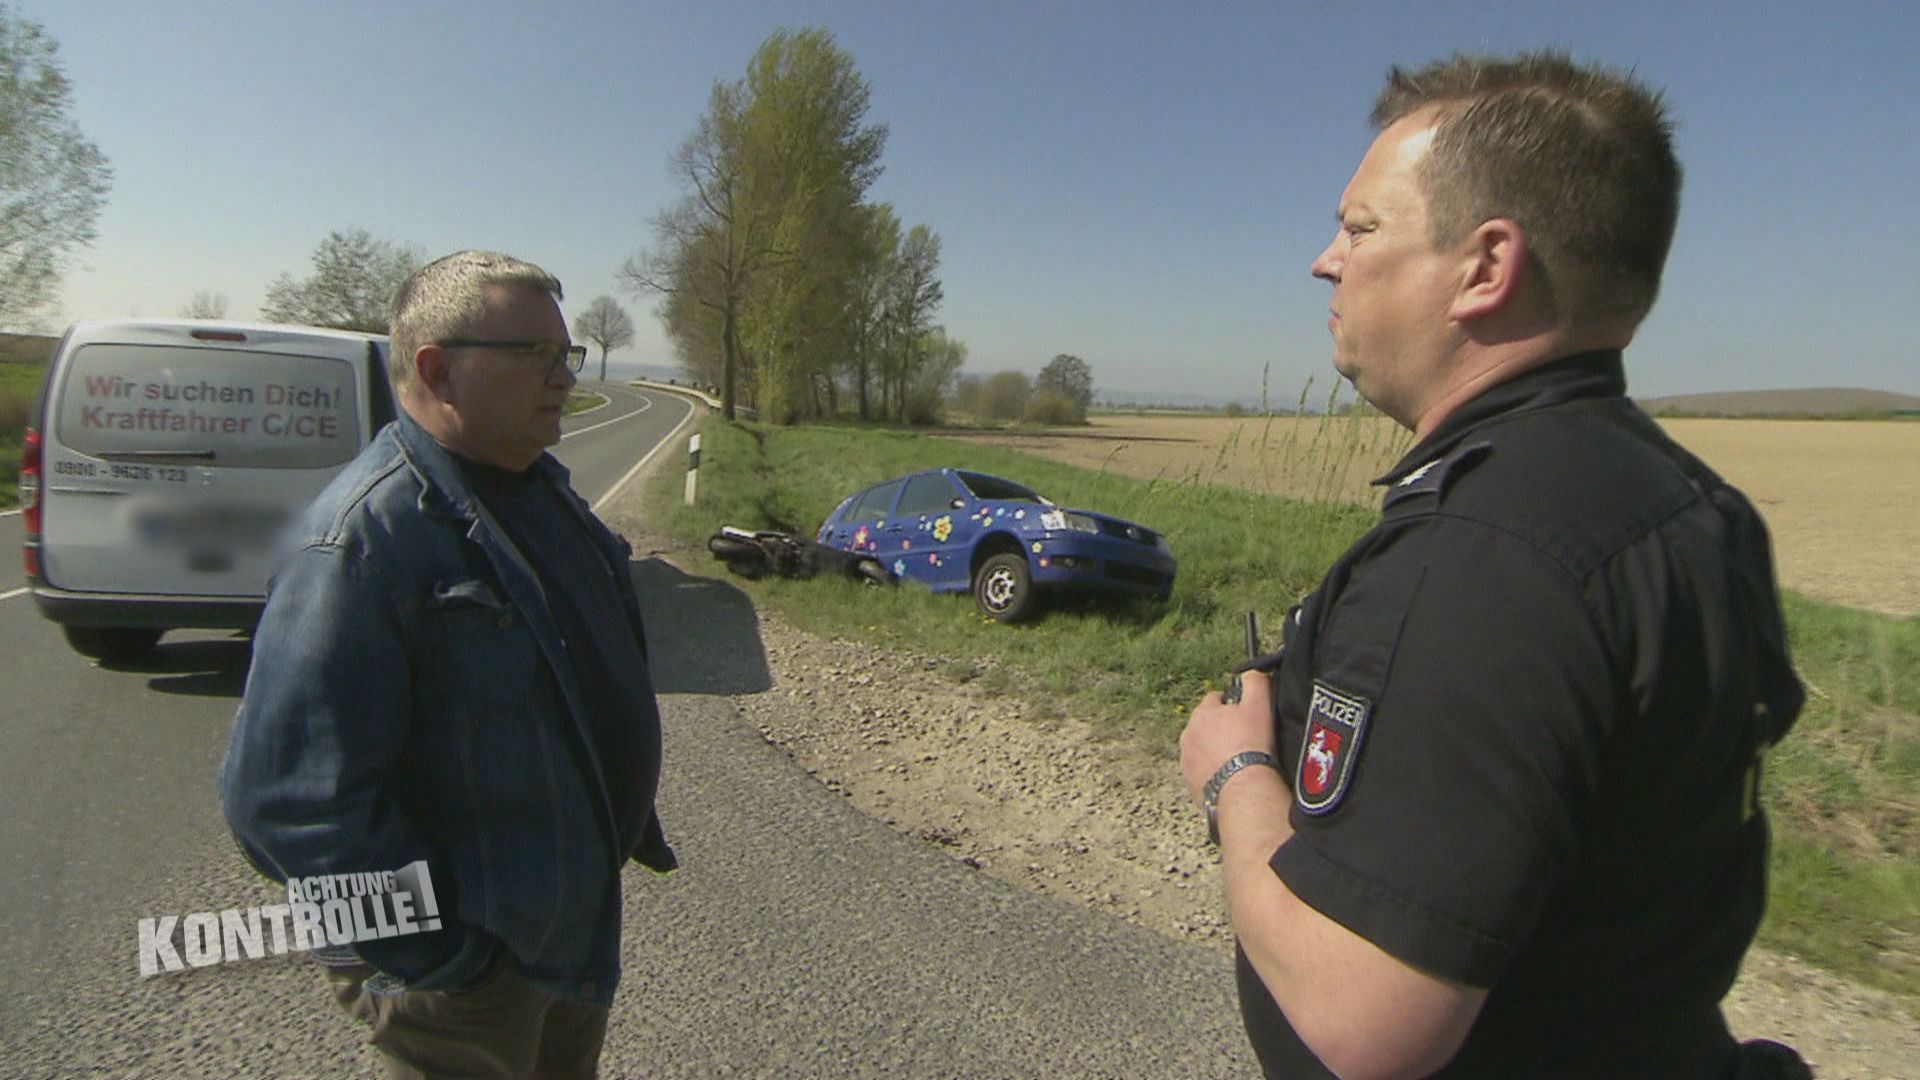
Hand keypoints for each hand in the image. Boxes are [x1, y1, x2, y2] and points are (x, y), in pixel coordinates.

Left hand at [1181, 668, 1279, 805]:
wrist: (1243, 787)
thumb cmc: (1251, 745)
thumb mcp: (1260, 705)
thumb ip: (1255, 681)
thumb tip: (1251, 673)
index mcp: (1202, 712)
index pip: (1215, 699)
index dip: (1232, 705)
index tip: (1245, 716)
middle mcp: (1189, 733)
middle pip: (1206, 724)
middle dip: (1221, 728)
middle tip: (1244, 739)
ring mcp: (1186, 759)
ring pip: (1202, 748)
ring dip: (1215, 750)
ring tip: (1237, 760)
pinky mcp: (1190, 780)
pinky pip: (1201, 770)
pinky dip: (1212, 770)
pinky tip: (1229, 775)